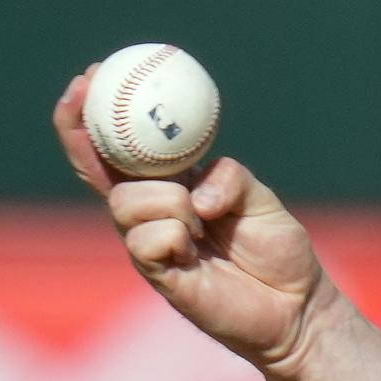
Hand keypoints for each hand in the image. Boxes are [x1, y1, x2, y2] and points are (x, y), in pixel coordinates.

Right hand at [50, 67, 333, 371]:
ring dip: (167, 201)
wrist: (297, 305)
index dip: (94, 116)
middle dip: (83, 131)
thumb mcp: (259, 197)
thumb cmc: (278, 251)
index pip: (118, 150)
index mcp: (170, 187)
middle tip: (85, 89)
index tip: (90, 75)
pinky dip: (174, 235)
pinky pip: (144, 241)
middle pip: (97, 169)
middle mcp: (150, 213)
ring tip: (204, 223)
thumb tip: (194, 192)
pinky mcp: (157, 275)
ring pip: (126, 202)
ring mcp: (149, 243)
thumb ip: (228, 176)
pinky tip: (196, 250)